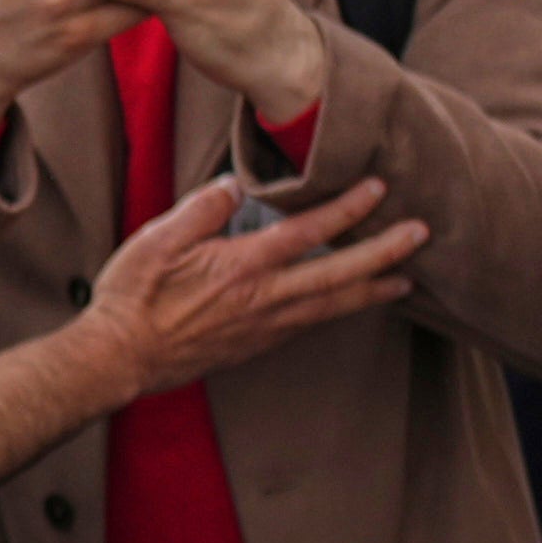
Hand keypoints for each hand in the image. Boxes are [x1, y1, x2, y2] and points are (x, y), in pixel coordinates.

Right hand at [73, 163, 422, 392]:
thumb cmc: (134, 296)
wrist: (120, 356)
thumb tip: (235, 185)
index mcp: (243, 267)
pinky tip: (349, 304)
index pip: (308, 232)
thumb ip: (203, 209)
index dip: (348, 208)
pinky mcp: (257, 344)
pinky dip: (339, 310)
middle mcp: (265, 299)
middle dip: (384, 254)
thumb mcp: (158, 238)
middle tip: (421, 236)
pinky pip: (310, 324)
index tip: (379, 189)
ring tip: (405, 278)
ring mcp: (264, 326)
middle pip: (339, 275)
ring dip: (372, 289)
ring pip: (332, 306)